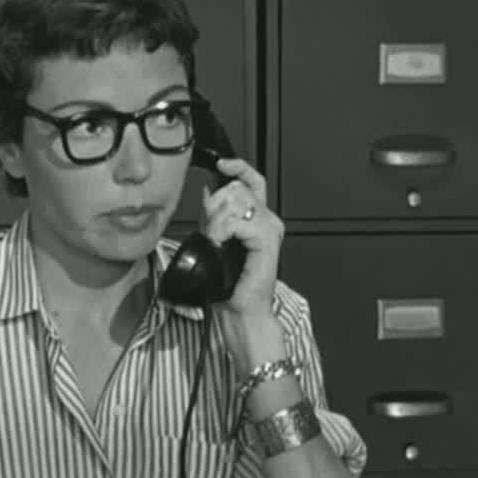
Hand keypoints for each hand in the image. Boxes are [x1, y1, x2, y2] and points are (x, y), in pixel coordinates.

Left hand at [200, 158, 287, 369]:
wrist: (241, 312)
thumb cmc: (230, 285)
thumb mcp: (215, 241)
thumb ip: (215, 216)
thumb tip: (207, 190)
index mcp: (259, 219)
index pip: (251, 181)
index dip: (236, 168)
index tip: (221, 165)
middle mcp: (268, 220)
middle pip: (237, 189)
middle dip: (214, 205)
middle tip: (210, 229)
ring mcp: (269, 229)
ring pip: (237, 202)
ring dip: (216, 220)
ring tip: (214, 241)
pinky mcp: (267, 240)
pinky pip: (238, 221)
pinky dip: (222, 230)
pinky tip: (218, 244)